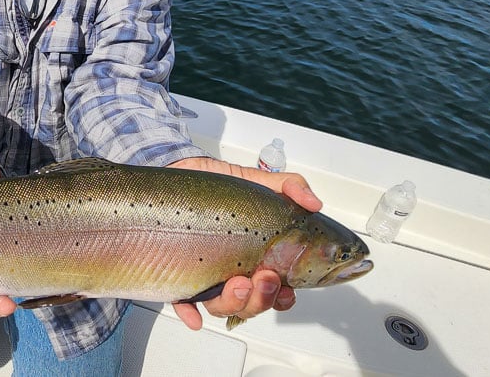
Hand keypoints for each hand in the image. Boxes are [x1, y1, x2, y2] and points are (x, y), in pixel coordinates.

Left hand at [165, 156, 322, 329]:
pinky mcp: (177, 272)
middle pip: (251, 302)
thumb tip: (313, 202)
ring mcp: (205, 274)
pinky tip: (194, 315)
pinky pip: (182, 301)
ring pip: (221, 306)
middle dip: (260, 299)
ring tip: (236, 284)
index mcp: (255, 257)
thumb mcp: (257, 180)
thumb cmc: (215, 186)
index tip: (287, 289)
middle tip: (265, 278)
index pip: (275, 289)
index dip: (282, 296)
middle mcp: (232, 270)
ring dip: (232, 304)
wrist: (176, 174)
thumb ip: (289, 187)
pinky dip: (189, 312)